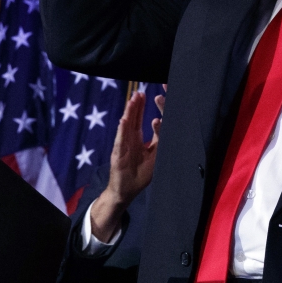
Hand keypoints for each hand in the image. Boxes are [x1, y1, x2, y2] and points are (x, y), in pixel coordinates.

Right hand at [89, 88, 165, 240]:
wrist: (126, 190)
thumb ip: (158, 139)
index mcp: (140, 138)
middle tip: (142, 92)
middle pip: (135, 117)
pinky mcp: (118, 153)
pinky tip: (124, 120)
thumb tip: (163, 121)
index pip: (146, 118)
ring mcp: (124, 144)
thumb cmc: (140, 173)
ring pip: (127, 125)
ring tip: (134, 99)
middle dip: (139, 105)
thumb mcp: (155, 155)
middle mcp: (131, 138)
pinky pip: (120, 140)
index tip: (160, 94)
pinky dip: (122, 130)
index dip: (150, 108)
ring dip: (130, 112)